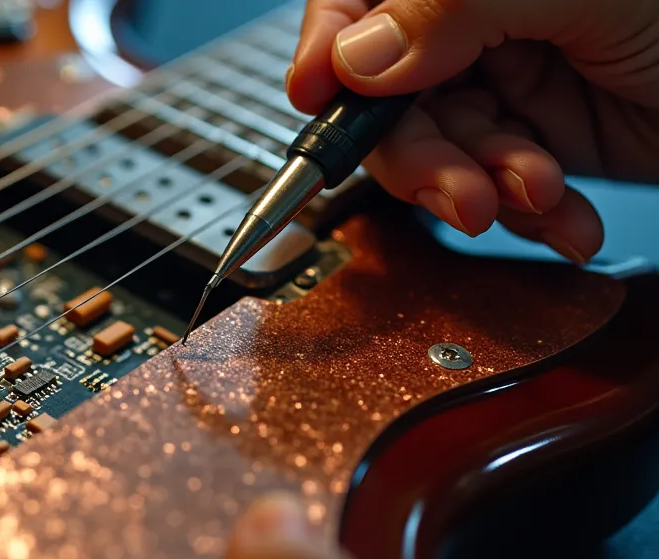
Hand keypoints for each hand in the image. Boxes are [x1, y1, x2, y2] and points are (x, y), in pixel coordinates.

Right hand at [287, 0, 658, 264]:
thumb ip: (451, 6)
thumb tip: (351, 54)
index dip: (328, 47)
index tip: (315, 97)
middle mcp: (477, 16)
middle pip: (391, 93)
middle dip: (425, 153)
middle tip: (463, 194)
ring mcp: (510, 77)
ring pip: (440, 149)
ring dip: (479, 188)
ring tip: (529, 201)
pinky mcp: (542, 137)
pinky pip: (495, 184)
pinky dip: (529, 212)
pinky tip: (564, 216)